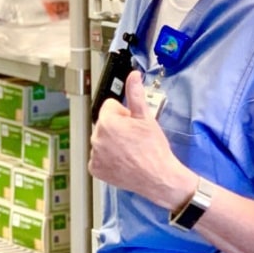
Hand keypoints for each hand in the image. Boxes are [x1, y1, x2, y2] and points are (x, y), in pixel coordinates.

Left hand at [89, 71, 195, 208]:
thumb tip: (133, 76)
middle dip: (117, 128)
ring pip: (102, 140)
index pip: (110, 107)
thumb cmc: (154, 149)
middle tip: (134, 139)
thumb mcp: (146, 117)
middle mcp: (96, 138)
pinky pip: (99, 157)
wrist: (158, 177)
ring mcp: (95, 155)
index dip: (124, 114)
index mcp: (107, 122)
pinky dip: (108, 159)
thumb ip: (135, 94)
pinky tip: (123, 161)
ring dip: (112, 143)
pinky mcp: (95, 169)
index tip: (134, 124)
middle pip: (105, 124)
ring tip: (130, 151)